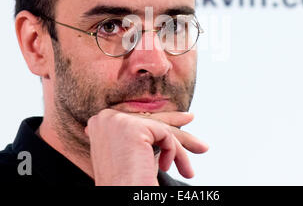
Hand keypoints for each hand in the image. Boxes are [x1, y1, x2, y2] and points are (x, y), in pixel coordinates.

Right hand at [85, 109, 207, 185]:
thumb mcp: (136, 153)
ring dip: (177, 149)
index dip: (160, 118)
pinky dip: (172, 151)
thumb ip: (146, 137)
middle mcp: (105, 119)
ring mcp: (117, 121)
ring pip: (160, 127)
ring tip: (188, 171)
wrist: (123, 196)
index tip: (183, 117)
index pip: (137, 117)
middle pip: (149, 119)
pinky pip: (165, 133)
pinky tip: (166, 167)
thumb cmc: (127, 183)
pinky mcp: (132, 127)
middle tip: (191, 118)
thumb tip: (165, 132)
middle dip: (175, 122)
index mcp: (101, 124)